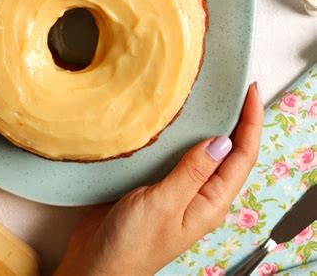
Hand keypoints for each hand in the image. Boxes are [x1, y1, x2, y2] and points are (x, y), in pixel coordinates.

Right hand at [55, 83, 262, 275]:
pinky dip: (181, 135)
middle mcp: (199, 194)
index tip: (250, 92)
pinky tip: (173, 122)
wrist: (98, 262)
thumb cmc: (132, 243)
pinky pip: (177, 155)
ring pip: (202, 152)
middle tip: (234, 89)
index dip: (251, 123)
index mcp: (210, 202)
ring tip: (208, 98)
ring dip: (209, 125)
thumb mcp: (164, 205)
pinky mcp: (157, 183)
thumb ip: (192, 173)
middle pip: (228, 153)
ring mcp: (179, 189)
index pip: (242, 157)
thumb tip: (222, 142)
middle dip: (237, 121)